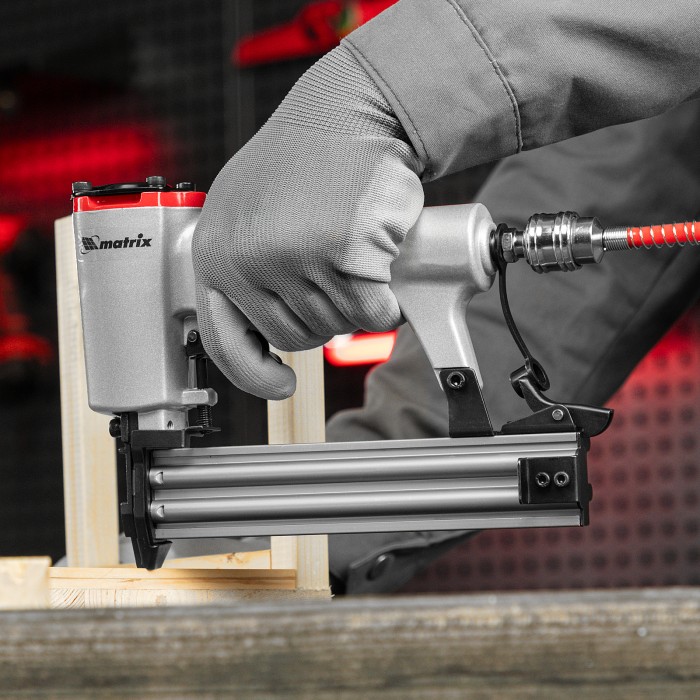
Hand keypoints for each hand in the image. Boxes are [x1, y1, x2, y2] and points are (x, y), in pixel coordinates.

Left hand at [193, 44, 423, 399]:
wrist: (352, 113)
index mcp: (217, 252)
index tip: (277, 383)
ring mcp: (293, 258)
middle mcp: (247, 259)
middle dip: (321, 318)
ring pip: (334, 326)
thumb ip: (244, 268)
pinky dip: (385, 302)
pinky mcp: (342, 253)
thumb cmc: (308, 159)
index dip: (252, 370)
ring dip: (355, 301)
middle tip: (335, 274)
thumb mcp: (249, 213)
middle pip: (293, 337)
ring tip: (353, 251)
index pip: (224, 339)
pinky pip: (370, 313)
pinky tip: (381, 264)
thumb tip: (253, 329)